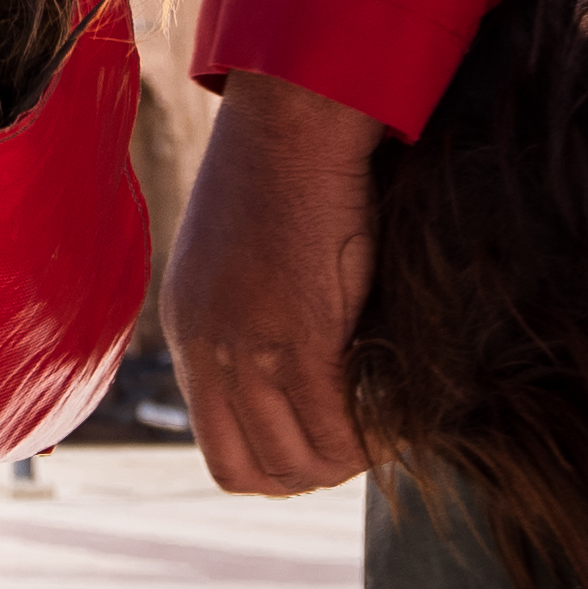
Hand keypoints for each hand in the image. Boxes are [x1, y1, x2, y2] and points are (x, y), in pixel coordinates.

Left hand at [165, 68, 381, 493]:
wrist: (294, 116)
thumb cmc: (284, 171)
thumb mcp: (239, 255)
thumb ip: (249, 317)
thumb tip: (296, 370)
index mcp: (190, 331)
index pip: (223, 453)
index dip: (279, 463)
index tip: (323, 440)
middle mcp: (207, 349)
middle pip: (255, 473)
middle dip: (314, 471)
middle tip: (362, 439)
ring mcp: (248, 347)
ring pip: (298, 463)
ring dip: (349, 459)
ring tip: (384, 427)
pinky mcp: (299, 337)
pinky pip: (337, 432)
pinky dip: (372, 441)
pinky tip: (398, 418)